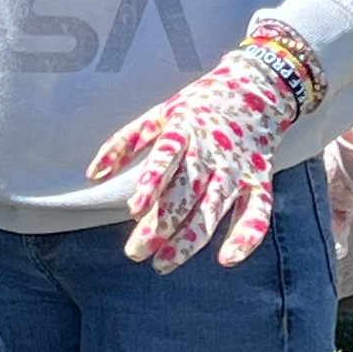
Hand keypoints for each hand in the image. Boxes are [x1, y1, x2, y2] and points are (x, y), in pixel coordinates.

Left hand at [86, 22, 326, 272]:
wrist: (257, 87)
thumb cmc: (198, 106)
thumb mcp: (159, 114)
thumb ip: (124, 143)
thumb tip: (92, 176)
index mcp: (184, 131)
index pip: (167, 158)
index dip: (152, 183)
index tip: (134, 210)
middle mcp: (211, 152)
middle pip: (185, 194)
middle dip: (160, 226)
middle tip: (136, 253)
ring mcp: (237, 169)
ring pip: (213, 210)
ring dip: (189, 241)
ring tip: (163, 264)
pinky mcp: (260, 180)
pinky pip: (258, 211)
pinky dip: (247, 236)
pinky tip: (227, 259)